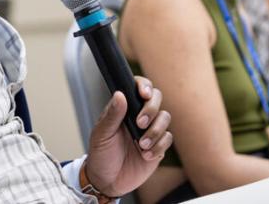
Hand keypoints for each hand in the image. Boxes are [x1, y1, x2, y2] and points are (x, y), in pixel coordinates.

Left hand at [84, 76, 172, 196]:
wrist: (107, 181)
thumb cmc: (101, 154)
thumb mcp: (102, 135)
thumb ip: (112, 115)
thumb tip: (120, 94)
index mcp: (124, 108)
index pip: (138, 87)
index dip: (144, 86)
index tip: (143, 94)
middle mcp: (139, 116)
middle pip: (156, 98)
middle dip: (151, 109)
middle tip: (140, 123)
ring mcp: (150, 130)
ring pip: (165, 118)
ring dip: (155, 131)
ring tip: (140, 145)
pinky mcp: (158, 146)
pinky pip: (167, 139)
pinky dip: (158, 146)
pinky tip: (145, 155)